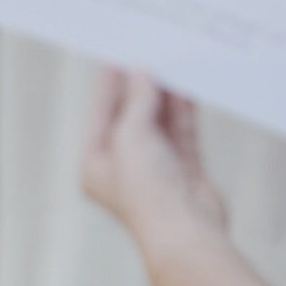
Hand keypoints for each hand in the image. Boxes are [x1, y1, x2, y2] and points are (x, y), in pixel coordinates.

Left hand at [81, 67, 228, 257]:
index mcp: (96, 165)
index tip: (118, 54)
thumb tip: (143, 72)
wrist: (186, 232)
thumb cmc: (147, 192)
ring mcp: (156, 168)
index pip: (101, 115)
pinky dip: (184, 110)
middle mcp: (124, 166)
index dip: (110, 84)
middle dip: (141, 87)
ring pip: (160, 122)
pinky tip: (189, 86)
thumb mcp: (132, 136)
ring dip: (165, 95)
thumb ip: (138, 101)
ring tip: (172, 62)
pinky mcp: (185, 170)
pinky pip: (183, 131)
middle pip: (131, 117)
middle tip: (149, 53)